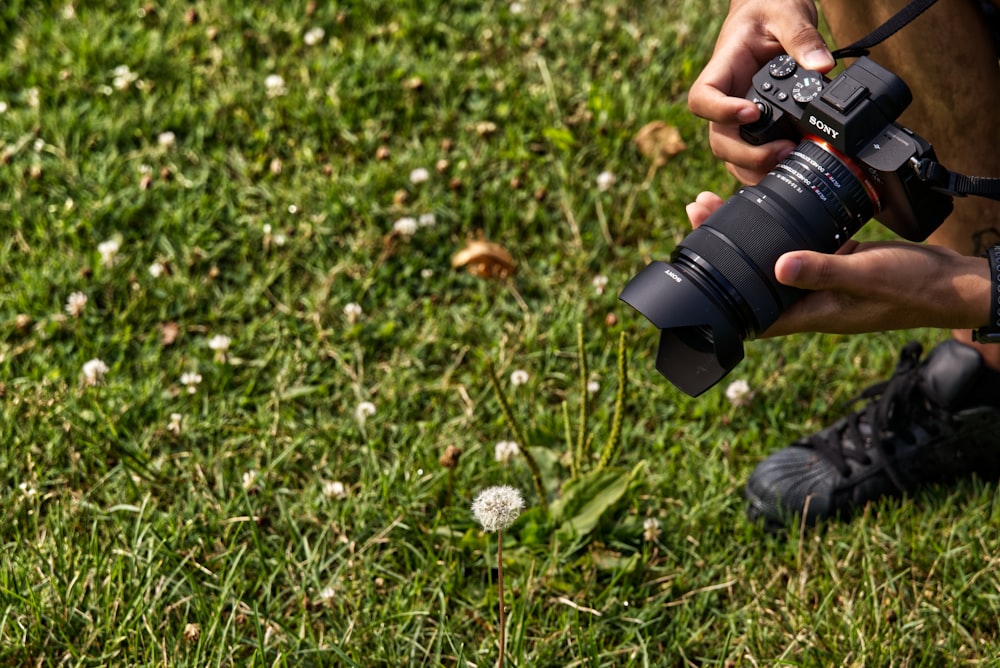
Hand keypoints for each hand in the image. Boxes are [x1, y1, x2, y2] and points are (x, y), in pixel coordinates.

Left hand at [685, 192, 990, 335]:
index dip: (721, 296)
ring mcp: (821, 281)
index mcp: (810, 313)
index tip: (696, 264)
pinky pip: (799, 246)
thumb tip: (777, 267)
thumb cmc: (912, 289)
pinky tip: (767, 205)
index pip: (753, 315)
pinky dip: (780, 228)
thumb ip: (823, 271)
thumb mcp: (865, 276)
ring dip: (747, 236)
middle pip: (754, 280)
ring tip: (718, 203)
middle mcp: (809, 300)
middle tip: (698, 210)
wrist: (950, 284)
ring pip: (773, 261)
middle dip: (723, 251)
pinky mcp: (835, 261)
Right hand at [687, 0, 834, 182]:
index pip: (703, 98)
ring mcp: (737, 118)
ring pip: (732, 156)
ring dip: (755, 167)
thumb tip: (822, 66)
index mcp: (722, 71)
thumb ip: (802, 37)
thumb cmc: (769, 9)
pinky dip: (766, 168)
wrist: (771, 14)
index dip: (721, 112)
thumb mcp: (785, 13)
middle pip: (719, 139)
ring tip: (790, 163)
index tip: (751, 113)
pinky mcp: (755, 128)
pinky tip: (791, 168)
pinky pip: (751, 157)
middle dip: (746, 154)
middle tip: (783, 150)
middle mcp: (725, 100)